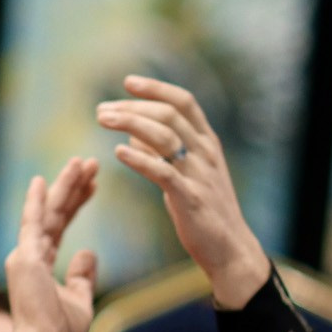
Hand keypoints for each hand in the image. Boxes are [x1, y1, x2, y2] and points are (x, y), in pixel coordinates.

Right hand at [0, 157, 100, 331]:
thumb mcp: (80, 301)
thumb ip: (82, 276)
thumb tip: (88, 252)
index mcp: (40, 265)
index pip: (60, 226)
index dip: (76, 204)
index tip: (93, 185)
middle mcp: (28, 256)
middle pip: (54, 213)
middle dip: (73, 188)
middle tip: (90, 164)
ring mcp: (24, 255)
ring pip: (47, 212)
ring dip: (65, 186)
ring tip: (82, 163)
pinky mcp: (25, 257)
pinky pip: (33, 223)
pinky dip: (37, 201)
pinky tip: (43, 180)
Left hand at [96, 77, 269, 308]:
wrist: (230, 249)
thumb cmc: (206, 211)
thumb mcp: (187, 174)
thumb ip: (163, 152)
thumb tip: (133, 134)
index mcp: (207, 142)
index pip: (184, 102)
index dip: (156, 88)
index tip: (128, 82)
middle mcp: (205, 152)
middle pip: (168, 114)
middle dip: (132, 107)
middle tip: (101, 110)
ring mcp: (199, 174)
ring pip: (164, 136)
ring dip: (130, 123)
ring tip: (102, 120)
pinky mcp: (190, 198)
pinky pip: (162, 172)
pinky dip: (139, 159)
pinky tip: (118, 153)